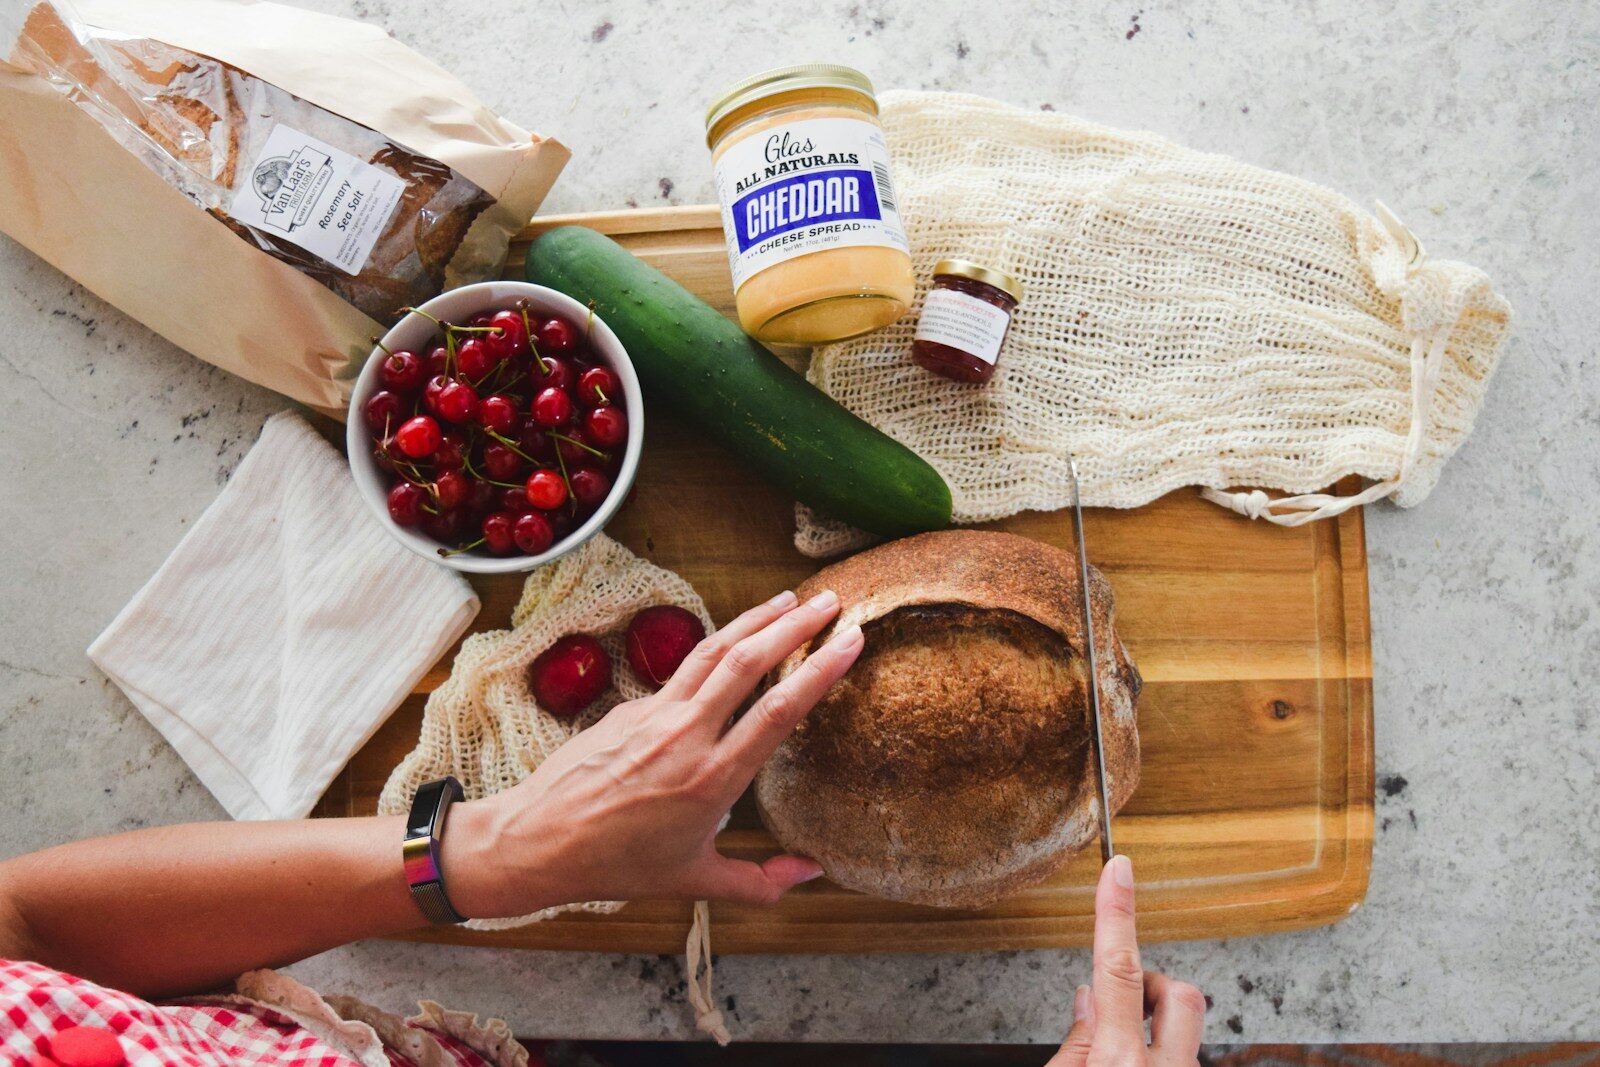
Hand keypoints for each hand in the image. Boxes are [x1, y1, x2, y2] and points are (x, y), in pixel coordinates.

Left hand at [445, 588, 862, 916]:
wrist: (537, 840)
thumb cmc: (617, 866)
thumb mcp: (695, 881)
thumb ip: (760, 881)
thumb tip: (811, 871)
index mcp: (712, 779)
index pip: (777, 711)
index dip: (819, 670)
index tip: (850, 640)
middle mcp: (686, 736)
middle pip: (748, 661)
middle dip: (794, 625)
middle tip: (830, 602)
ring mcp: (654, 714)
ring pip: (712, 651)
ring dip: (754, 619)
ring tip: (788, 599)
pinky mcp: (629, 705)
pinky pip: (681, 670)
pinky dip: (716, 647)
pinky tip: (733, 641)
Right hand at [1050, 856, 1205, 1066]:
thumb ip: (1075, 1044)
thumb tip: (1089, 1002)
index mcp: (1121, 1065)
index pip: (1118, 970)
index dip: (1116, 913)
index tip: (1118, 871)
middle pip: (1180, 994)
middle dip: (1152, 986)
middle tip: (1123, 1009)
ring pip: (1184, 1031)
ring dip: (1150, 1034)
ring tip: (1118, 1064)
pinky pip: (1183, 1057)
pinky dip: (1157, 1058)